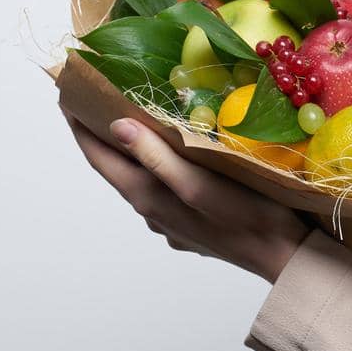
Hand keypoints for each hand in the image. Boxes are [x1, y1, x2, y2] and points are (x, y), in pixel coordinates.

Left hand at [62, 105, 309, 283]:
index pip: (100, 157)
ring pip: (140, 179)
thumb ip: (158, 158)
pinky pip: (163, 189)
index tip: (67, 94)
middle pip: (115, 167)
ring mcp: (170, 221)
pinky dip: (156, 166)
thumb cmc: (249, 215)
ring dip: (129, 150)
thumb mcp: (200, 185)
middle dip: (99, 134)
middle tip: (92, 97)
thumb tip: (116, 128)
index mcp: (148, 197)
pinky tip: (172, 156)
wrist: (284, 257)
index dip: (80, 126)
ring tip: (129, 117)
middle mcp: (152, 211)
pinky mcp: (190, 225)